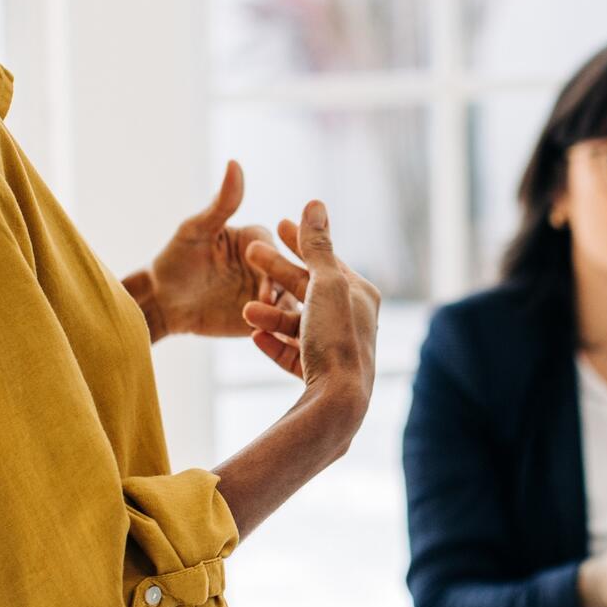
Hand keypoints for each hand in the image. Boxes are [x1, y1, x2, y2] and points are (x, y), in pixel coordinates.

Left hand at [137, 161, 279, 339]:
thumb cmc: (175, 259)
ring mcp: (265, 293)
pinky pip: (277, 324)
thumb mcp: (196, 230)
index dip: (269, 259)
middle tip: (268, 299)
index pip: (271, 246)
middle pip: (284, 274)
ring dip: (282, 311)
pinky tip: (272, 335)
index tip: (263, 272)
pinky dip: (278, 330)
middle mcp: (265, 265)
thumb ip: (221, 203)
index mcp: (255, 239)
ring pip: (286, 301)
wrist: (163, 301)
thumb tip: (235, 163)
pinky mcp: (261, 319)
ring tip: (271, 321)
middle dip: (280, 286)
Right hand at [239, 201, 380, 409]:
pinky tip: (254, 336)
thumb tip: (315, 204)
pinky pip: (292, 353)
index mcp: (359, 295)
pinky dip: (273, 343)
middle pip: (308, 289)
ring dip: (270, 313)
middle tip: (250, 252)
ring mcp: (336, 349)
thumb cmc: (336, 338)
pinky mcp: (320, 375)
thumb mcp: (325, 283)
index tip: (277, 223)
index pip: (327, 260)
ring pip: (297, 322)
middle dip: (277, 271)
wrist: (338, 402)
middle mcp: (352, 320)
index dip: (302, 240)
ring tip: (246, 310)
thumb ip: (316, 245)